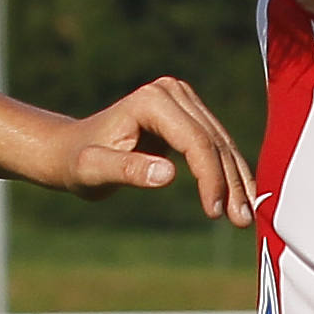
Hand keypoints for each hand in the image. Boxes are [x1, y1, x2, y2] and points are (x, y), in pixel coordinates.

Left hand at [26, 77, 254, 224]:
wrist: (69, 150)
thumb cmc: (76, 163)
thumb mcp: (93, 172)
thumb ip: (128, 171)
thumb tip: (169, 175)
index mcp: (152, 101)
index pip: (195, 142)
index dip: (210, 178)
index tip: (214, 213)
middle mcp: (172, 92)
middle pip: (213, 142)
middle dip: (229, 183)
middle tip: (242, 222)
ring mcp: (182, 99)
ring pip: (221, 144)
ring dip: (236, 181)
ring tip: (244, 218)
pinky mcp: (188, 113)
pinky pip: (216, 145)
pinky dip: (229, 173)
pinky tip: (241, 199)